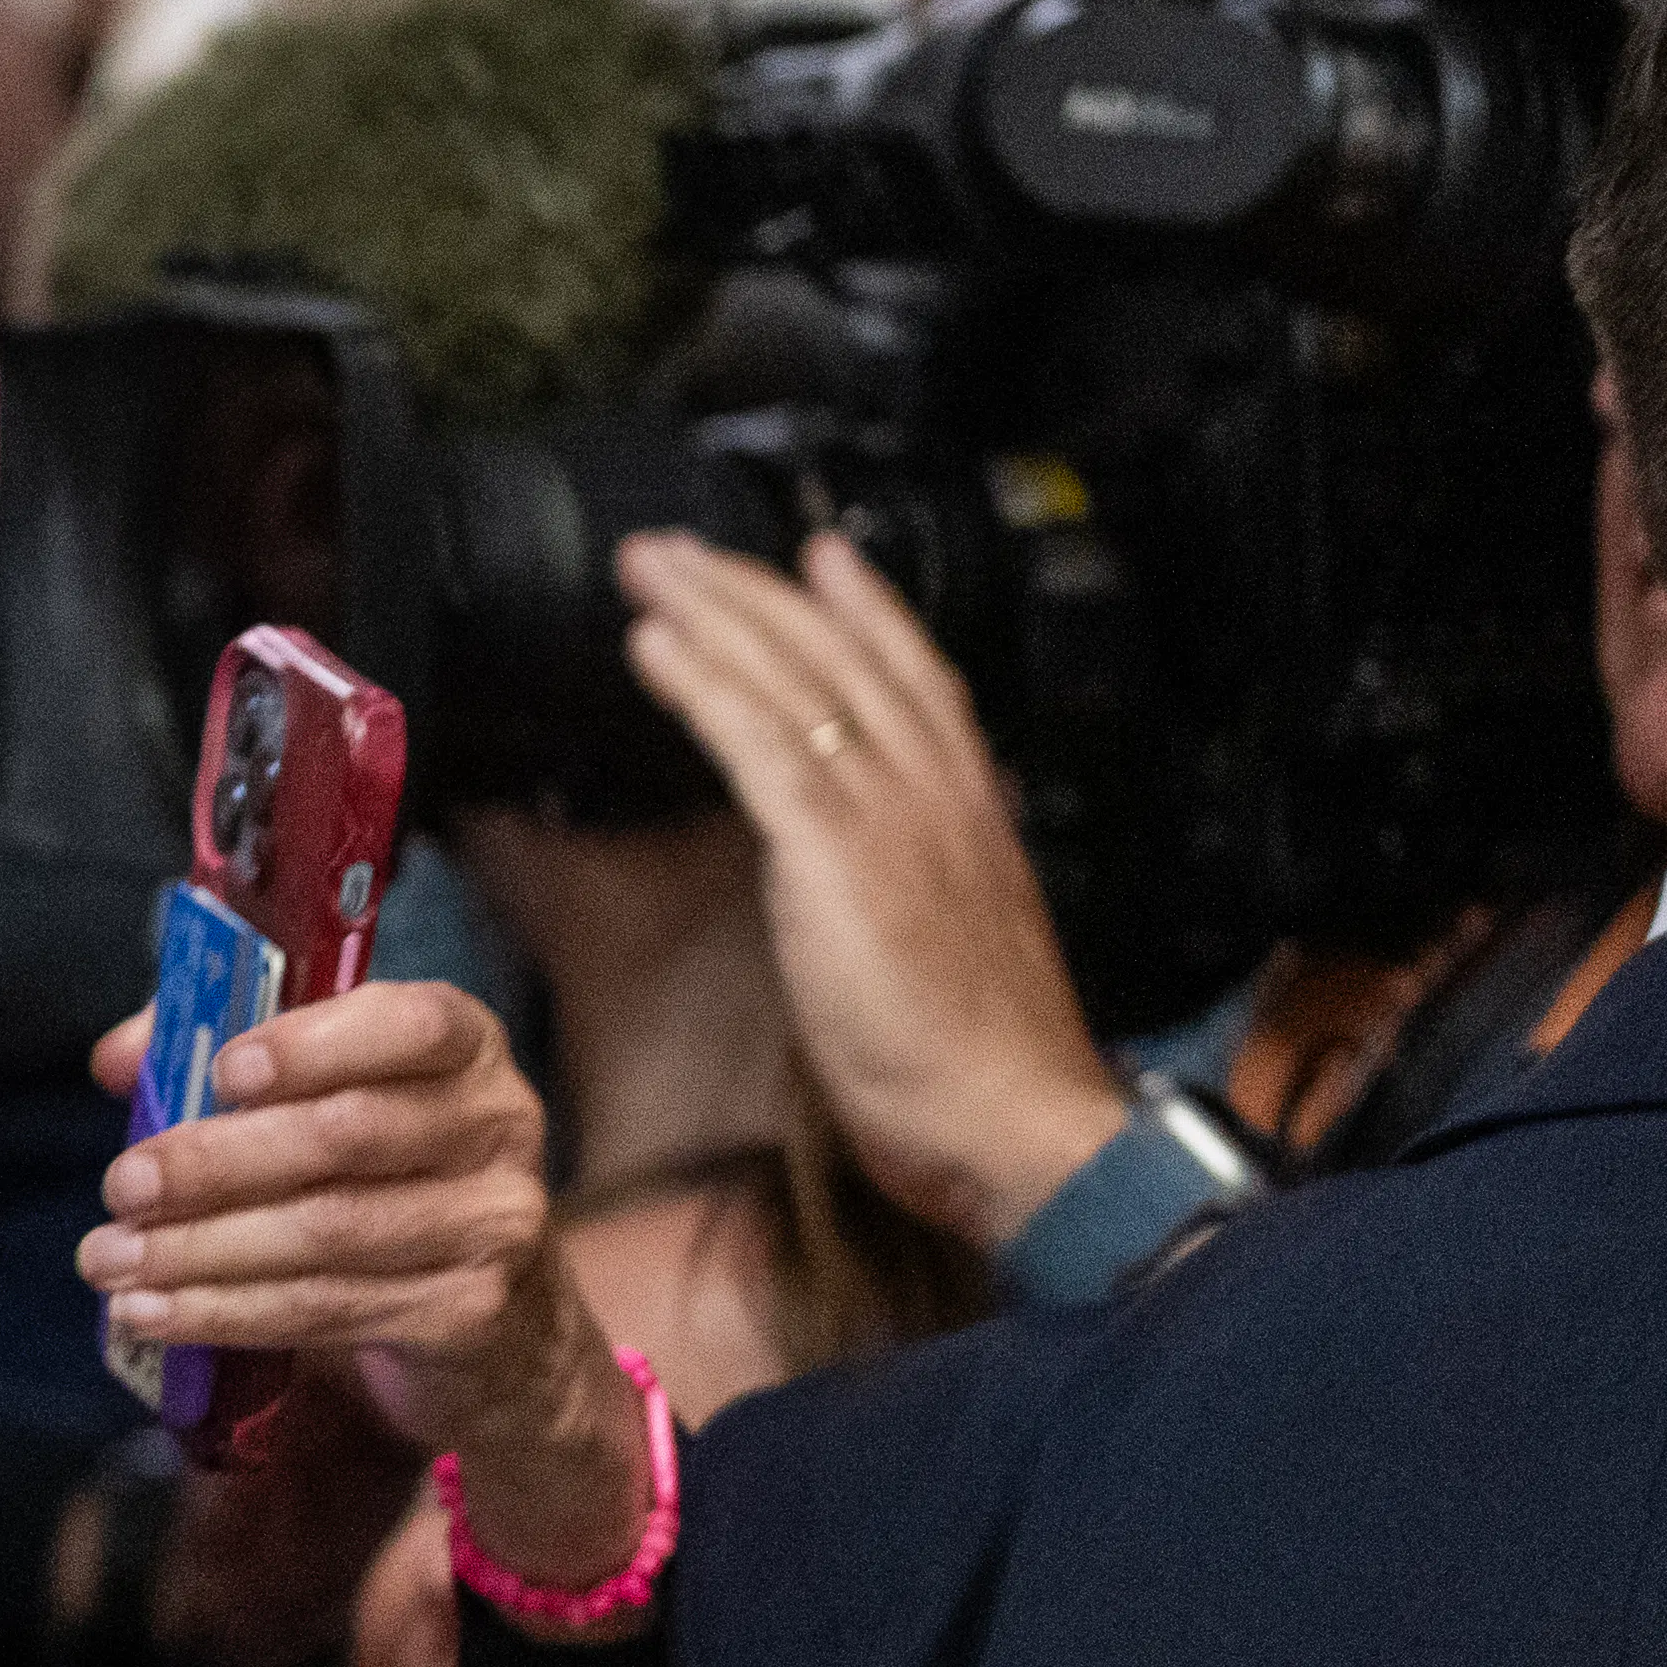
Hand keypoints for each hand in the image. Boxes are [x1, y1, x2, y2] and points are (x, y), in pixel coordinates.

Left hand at [80, 973, 640, 1590]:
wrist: (493, 1319)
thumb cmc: (381, 1179)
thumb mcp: (326, 1101)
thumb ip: (230, 1063)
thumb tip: (118, 1060)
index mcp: (463, 1048)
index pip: (411, 1025)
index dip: (315, 1046)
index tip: (224, 1072)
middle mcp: (496, 1126)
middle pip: (345, 1136)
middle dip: (216, 1162)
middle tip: (123, 1187)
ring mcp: (491, 1224)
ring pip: (326, 1232)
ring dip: (200, 1250)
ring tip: (110, 1261)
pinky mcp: (466, 1312)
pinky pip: (327, 1309)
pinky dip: (225, 1312)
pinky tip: (151, 1313)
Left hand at [618, 529, 1122, 1248]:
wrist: (1014, 1119)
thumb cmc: (981, 1070)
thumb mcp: (950, 955)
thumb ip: (915, 897)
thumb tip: (868, 884)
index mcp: (970, 813)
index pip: (916, 680)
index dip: (867, 612)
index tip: (825, 558)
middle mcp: (935, 793)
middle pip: (841, 659)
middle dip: (759, 592)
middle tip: (686, 547)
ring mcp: (890, 814)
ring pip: (792, 681)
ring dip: (714, 615)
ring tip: (651, 570)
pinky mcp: (837, 853)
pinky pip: (759, 744)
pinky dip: (704, 686)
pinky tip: (656, 647)